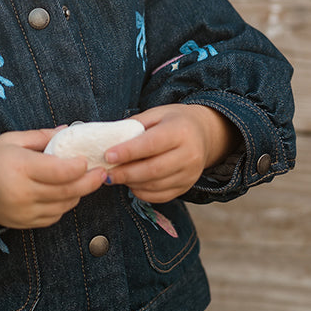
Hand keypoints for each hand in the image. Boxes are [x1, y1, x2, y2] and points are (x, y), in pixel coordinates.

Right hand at [0, 130, 106, 228]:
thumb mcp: (13, 139)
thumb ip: (42, 136)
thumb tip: (69, 130)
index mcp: (21, 168)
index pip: (60, 171)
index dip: (79, 167)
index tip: (87, 160)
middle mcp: (23, 193)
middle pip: (67, 191)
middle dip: (89, 182)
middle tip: (101, 173)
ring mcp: (23, 212)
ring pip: (63, 206)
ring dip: (77, 194)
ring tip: (85, 182)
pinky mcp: (23, 224)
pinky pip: (53, 218)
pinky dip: (63, 206)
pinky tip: (65, 194)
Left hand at [102, 105, 238, 203]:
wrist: (203, 133)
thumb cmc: (173, 121)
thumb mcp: (156, 114)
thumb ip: (134, 125)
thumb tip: (108, 141)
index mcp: (181, 131)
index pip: (151, 144)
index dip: (128, 152)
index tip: (107, 155)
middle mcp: (190, 154)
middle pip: (153, 170)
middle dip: (125, 173)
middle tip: (106, 173)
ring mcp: (190, 174)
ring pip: (156, 185)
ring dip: (131, 183)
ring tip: (116, 177)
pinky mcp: (187, 186)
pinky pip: (160, 196)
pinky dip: (142, 192)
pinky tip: (131, 183)